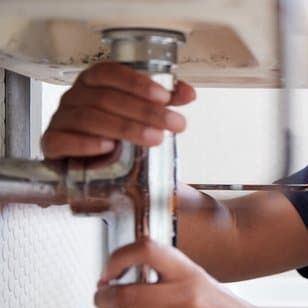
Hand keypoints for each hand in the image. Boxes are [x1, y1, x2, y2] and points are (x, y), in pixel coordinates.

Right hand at [41, 62, 195, 159]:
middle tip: (172, 123)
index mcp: (94, 83)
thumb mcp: (142, 116)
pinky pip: (62, 141)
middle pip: (105, 97)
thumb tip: (188, 93)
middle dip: (144, 110)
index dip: (137, 83)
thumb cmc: (116, 135)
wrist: (95, 169)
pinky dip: (86, 143)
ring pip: (89, 118)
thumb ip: (163, 103)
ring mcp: (61, 120)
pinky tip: (108, 147)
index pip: (110, 72)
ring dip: (125, 128)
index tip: (165, 97)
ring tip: (154, 138)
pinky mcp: (52, 145)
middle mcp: (74, 98)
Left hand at [94, 240, 259, 307]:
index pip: (146, 251)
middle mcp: (187, 299)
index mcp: (191, 274)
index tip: (109, 271)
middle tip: (101, 298)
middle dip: (103, 298)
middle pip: (124, 294)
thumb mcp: (198, 279)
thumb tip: (116, 278)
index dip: (118, 258)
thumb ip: (163, 275)